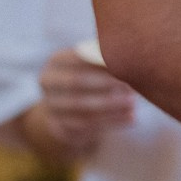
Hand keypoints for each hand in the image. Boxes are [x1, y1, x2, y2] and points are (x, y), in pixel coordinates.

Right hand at [23, 47, 137, 162]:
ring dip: (110, 106)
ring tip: (133, 104)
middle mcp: (48, 82)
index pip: (77, 57)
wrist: (74, 104)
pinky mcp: (60, 126)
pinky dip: (111, 122)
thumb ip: (108, 57)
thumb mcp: (97, 63)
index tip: (125, 63)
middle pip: (76, 82)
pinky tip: (130, 118)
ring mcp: (51, 106)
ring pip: (81, 107)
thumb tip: (130, 53)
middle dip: (105, 84)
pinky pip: (87, 126)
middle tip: (131, 85)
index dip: (101, 61)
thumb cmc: (93, 74)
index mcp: (56, 61)